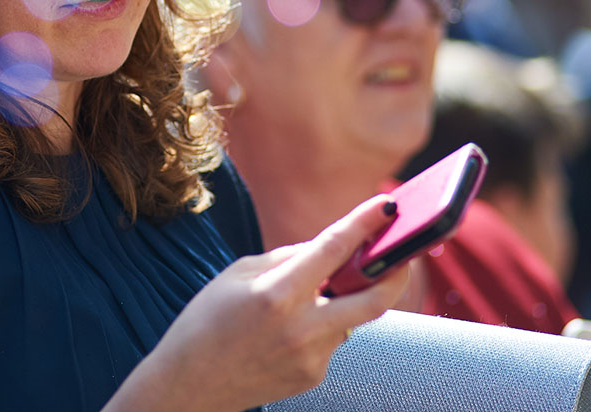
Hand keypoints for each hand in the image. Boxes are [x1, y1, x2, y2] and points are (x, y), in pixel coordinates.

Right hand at [106, 195, 407, 411]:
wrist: (189, 386)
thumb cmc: (206, 321)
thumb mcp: (237, 274)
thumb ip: (288, 257)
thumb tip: (329, 247)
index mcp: (277, 293)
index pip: (334, 249)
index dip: (365, 222)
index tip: (387, 204)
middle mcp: (302, 328)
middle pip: (375, 299)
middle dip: (396, 273)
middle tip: (402, 254)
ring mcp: (312, 357)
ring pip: (350, 317)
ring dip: (342, 300)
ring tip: (306, 296)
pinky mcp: (314, 376)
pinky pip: (332, 339)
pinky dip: (321, 324)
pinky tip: (286, 329)